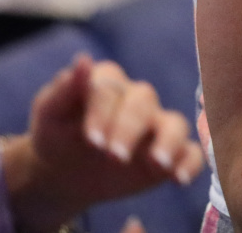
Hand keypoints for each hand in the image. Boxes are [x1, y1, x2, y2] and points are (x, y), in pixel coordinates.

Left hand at [12, 54, 204, 228]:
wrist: (64, 172)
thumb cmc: (57, 136)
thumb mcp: (50, 116)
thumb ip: (63, 90)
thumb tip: (83, 61)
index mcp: (107, 82)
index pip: (111, 87)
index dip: (103, 111)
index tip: (91, 140)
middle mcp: (137, 99)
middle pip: (144, 101)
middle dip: (130, 128)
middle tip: (113, 157)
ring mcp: (156, 126)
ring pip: (175, 123)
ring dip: (169, 142)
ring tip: (158, 164)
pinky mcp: (169, 153)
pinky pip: (191, 153)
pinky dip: (190, 164)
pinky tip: (178, 180)